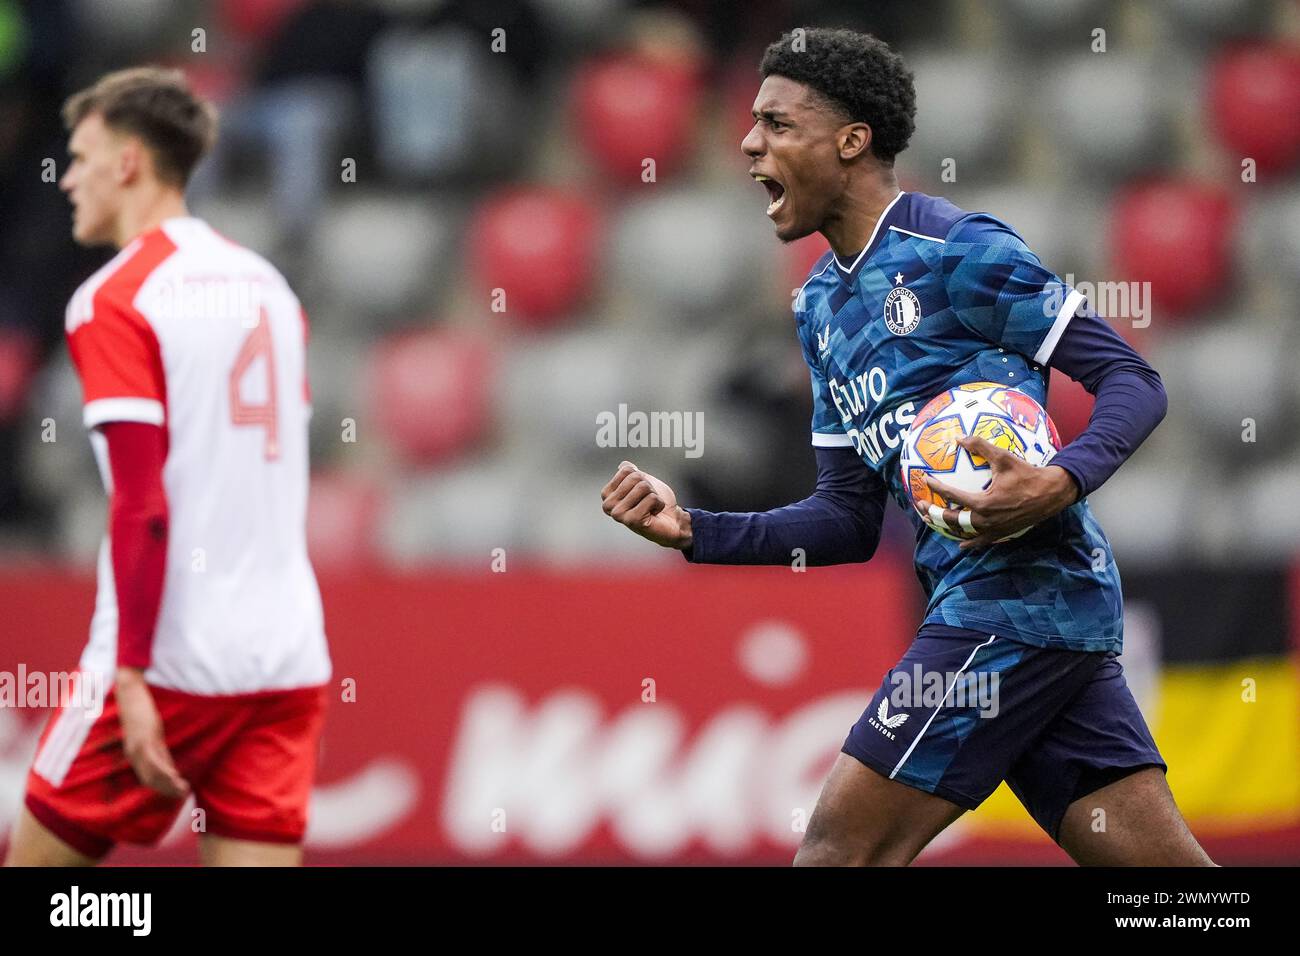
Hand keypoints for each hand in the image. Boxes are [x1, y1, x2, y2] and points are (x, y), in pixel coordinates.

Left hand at [115, 666, 189, 798]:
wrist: (130, 694)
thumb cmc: (141, 712)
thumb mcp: (153, 734)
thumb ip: (160, 751)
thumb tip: (171, 769)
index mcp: (135, 755)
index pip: (148, 778)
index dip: (163, 788)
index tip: (178, 795)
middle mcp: (134, 755)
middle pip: (149, 780)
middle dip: (167, 790)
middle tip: (183, 796)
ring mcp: (137, 749)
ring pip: (151, 774)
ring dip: (167, 784)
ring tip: (183, 790)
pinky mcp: (143, 740)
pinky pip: (153, 761)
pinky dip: (164, 771)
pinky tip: (175, 776)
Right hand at [600, 460, 692, 549]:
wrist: (671, 520)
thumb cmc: (655, 502)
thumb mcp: (642, 482)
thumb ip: (630, 473)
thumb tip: (623, 465)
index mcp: (607, 494)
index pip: (626, 470)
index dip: (641, 477)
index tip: (642, 491)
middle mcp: (608, 505)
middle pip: (635, 477)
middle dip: (648, 486)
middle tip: (648, 500)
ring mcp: (618, 514)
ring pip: (643, 487)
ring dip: (654, 495)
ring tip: (651, 507)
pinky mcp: (631, 521)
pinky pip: (651, 498)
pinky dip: (659, 504)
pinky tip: (654, 514)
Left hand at [924, 435, 1078, 550]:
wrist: (1051, 493)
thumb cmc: (1027, 474)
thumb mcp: (1003, 457)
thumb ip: (980, 446)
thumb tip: (959, 438)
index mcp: (983, 503)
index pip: (952, 496)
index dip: (937, 487)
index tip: (927, 480)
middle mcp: (985, 520)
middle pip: (951, 520)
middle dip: (933, 513)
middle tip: (921, 506)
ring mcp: (993, 530)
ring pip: (963, 532)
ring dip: (946, 527)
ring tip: (932, 521)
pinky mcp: (1002, 534)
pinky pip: (981, 541)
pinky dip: (970, 542)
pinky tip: (961, 542)